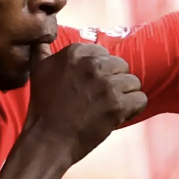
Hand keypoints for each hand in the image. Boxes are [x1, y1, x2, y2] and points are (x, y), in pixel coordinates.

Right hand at [25, 43, 147, 164]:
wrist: (47, 140)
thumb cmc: (43, 107)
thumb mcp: (37, 71)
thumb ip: (41, 50)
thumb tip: (40, 38)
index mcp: (75, 53)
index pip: (104, 53)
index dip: (100, 72)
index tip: (89, 87)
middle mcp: (92, 64)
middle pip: (121, 66)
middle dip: (114, 82)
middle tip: (99, 100)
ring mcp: (106, 84)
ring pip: (133, 82)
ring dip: (124, 96)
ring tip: (107, 108)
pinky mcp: (117, 104)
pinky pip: (141, 99)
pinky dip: (133, 110)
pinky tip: (118, 116)